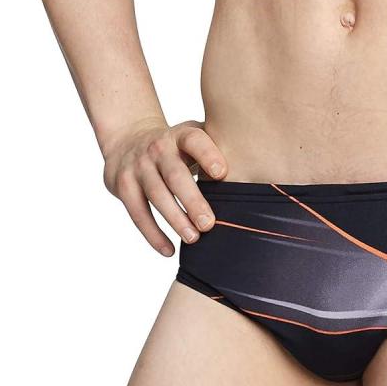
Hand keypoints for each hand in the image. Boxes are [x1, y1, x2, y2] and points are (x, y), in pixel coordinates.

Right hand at [102, 119, 226, 255]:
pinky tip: (169, 251)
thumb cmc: (178, 146)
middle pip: (174, 175)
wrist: (128, 138)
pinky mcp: (122, 185)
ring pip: (156, 195)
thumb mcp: (196, 136)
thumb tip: (264, 171)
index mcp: (181, 134)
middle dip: (192, 200)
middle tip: (210, 224)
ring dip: (175, 219)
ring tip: (194, 239)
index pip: (194, 140)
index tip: (222, 174)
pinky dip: (153, 234)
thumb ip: (222, 148)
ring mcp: (137, 166)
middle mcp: (157, 148)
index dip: (207, 155)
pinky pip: (137, 212)